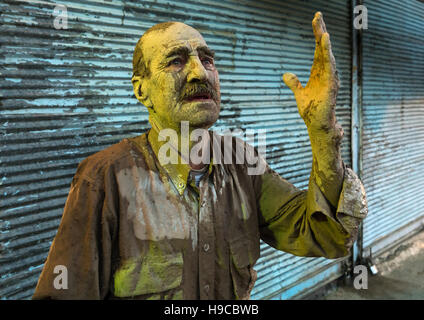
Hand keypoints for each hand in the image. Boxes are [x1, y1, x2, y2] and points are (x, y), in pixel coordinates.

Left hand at [283, 12, 339, 131]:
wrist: (318, 124)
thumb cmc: (312, 110)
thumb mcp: (299, 93)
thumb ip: (294, 83)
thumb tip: (286, 74)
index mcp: (318, 71)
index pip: (318, 49)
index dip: (317, 34)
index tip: (316, 19)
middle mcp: (326, 72)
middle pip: (323, 48)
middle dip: (320, 31)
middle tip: (317, 15)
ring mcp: (330, 78)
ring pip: (327, 55)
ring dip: (324, 42)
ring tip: (321, 29)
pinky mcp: (331, 85)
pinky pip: (330, 67)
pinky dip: (327, 55)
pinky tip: (325, 45)